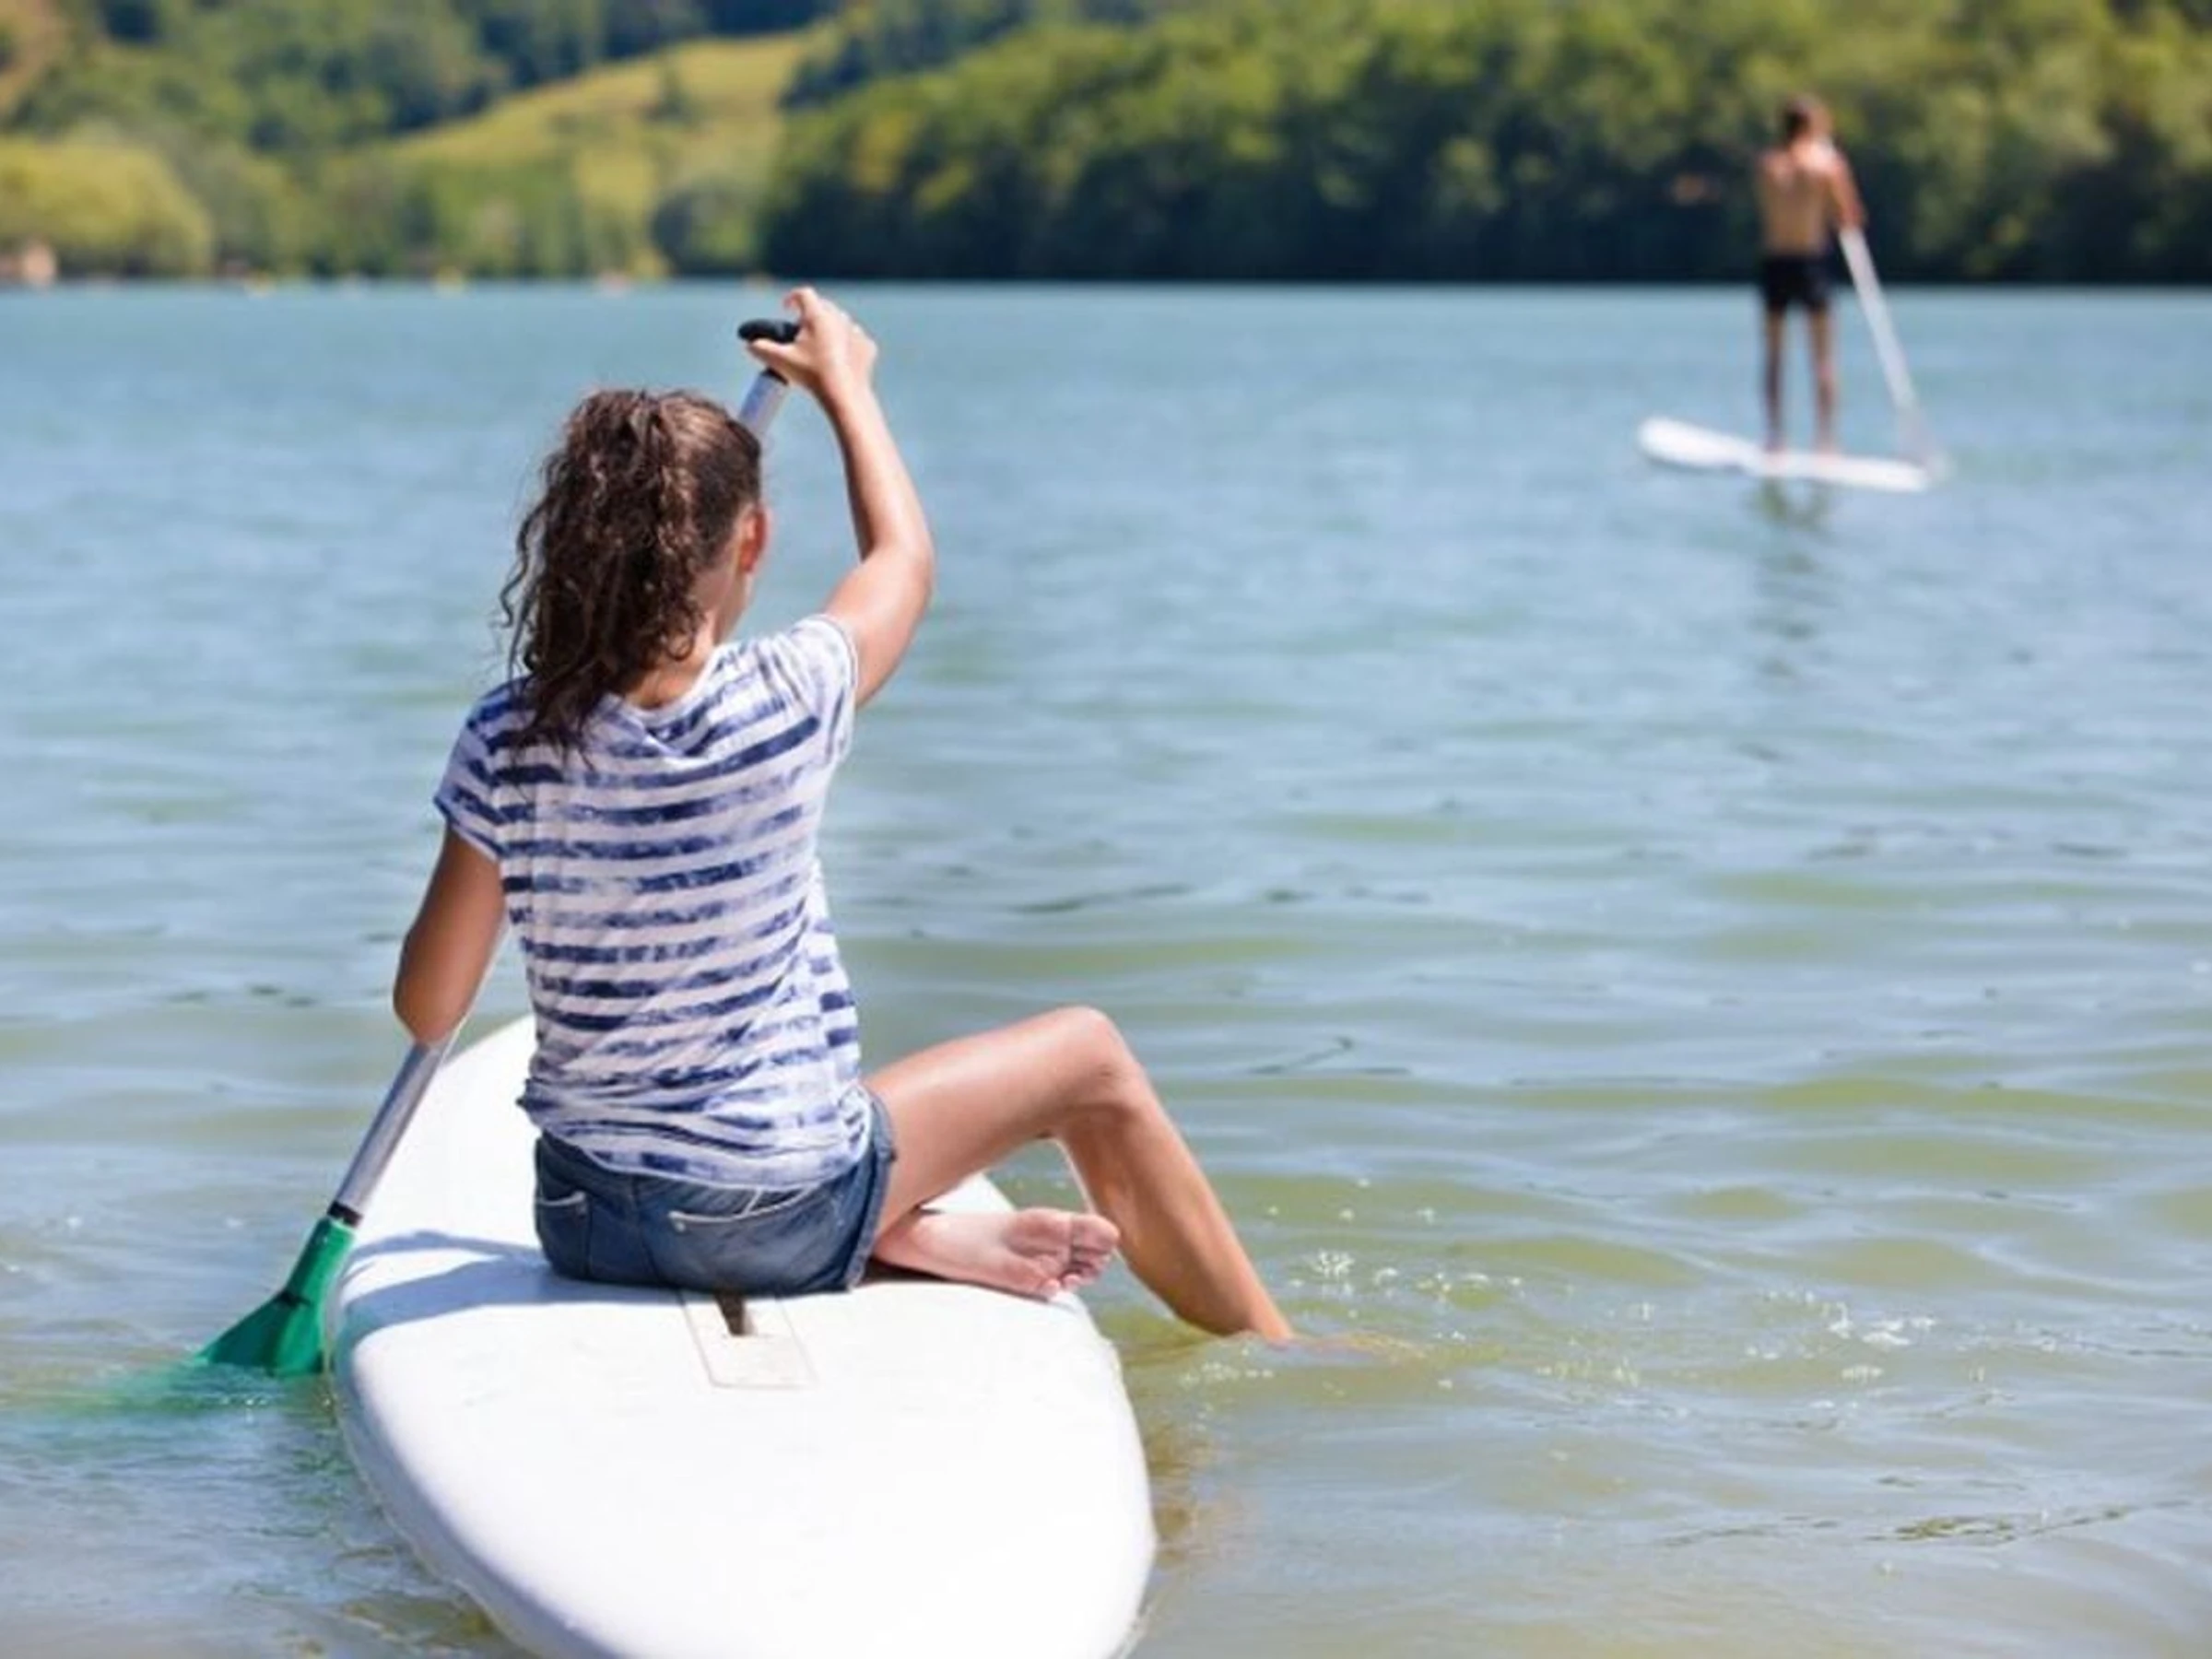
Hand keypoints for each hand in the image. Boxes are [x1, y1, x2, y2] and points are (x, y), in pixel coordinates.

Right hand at [743, 287, 876, 406]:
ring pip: (842, 322)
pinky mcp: (868, 347)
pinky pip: (856, 340)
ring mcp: (856, 332)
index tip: (787, 307)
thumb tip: (750, 344)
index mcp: (818, 315)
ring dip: (831, 327)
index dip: (792, 298)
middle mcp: (839, 318)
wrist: (844, 394)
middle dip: (811, 313)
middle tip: (802, 327)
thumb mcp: (781, 361)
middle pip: (823, 306)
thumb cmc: (811, 374)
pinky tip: (840, 357)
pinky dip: (848, 345)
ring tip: (821, 343)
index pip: (804, 294)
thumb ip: (761, 349)